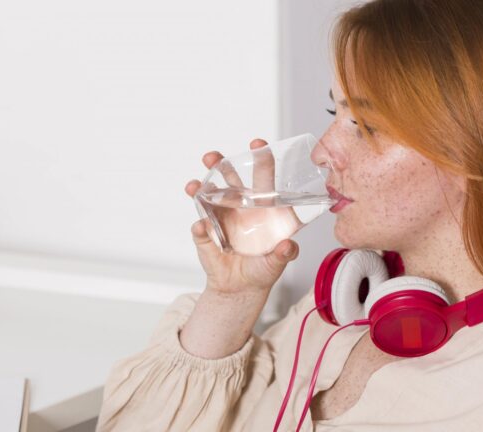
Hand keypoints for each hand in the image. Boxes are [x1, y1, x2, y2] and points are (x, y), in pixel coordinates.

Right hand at [185, 139, 300, 294]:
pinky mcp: (207, 236)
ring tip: (194, 186)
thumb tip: (288, 246)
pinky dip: (200, 228)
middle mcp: (239, 207)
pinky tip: (201, 227)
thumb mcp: (278, 261)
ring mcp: (220, 219)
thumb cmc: (263, 267)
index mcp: (261, 206)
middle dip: (219, 164)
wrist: (242, 288)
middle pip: (229, 179)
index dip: (261, 159)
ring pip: (208, 197)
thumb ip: (284, 253)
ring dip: (200, 189)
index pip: (262, 178)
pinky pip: (201, 230)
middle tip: (212, 157)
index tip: (257, 144)